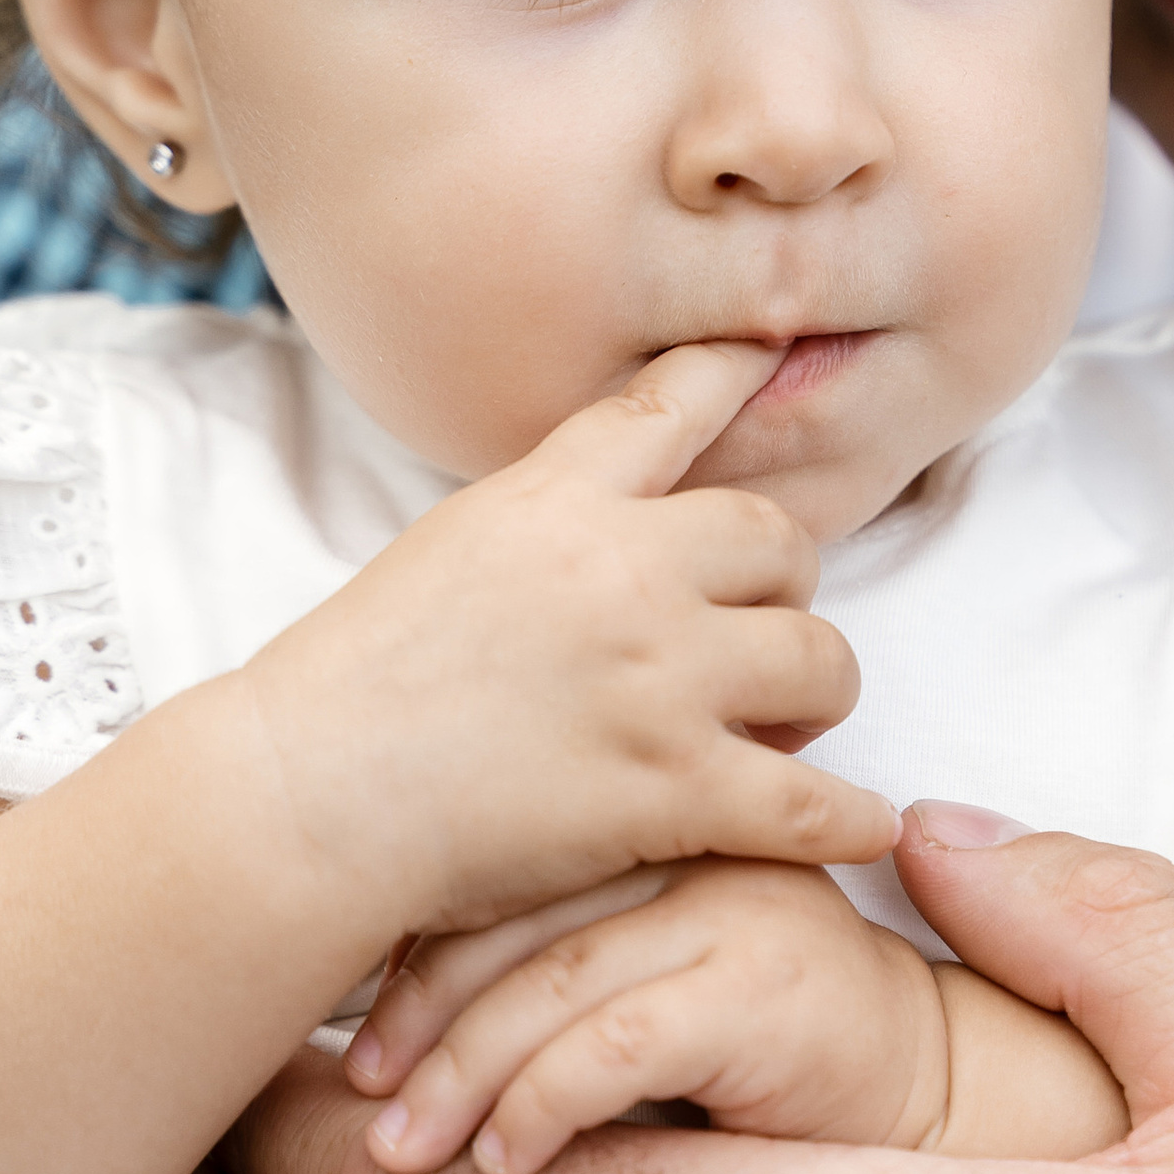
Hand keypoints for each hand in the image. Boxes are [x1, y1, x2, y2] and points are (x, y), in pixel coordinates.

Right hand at [223, 339, 899, 945]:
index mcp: (560, 499)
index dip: (742, 371)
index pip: (677, 402)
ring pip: (823, 658)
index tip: (781, 349)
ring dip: (814, 697)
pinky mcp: (673, 789)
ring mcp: (658, 679)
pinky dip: (850, 818)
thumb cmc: (357, 686)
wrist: (308, 795)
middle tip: (752, 647)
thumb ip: (555, 518)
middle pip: (783, 540)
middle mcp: (627, 570)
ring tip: (780, 733)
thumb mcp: (455, 546)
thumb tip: (631, 510)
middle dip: (783, 593)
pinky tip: (865, 823)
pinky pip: (813, 802)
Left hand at [343, 856, 954, 1173]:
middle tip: (355, 1100)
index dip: (408, 951)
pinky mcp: (770, 988)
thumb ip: (554, 966)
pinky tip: (503, 1162)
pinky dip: (540, 1105)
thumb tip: (370, 1026)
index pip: (498, 864)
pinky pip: (616, 1042)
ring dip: (459, 1076)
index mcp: (655, 821)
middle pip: (507, 915)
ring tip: (402, 1154)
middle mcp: (694, 844)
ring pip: (548, 981)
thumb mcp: (645, 982)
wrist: (936, 1089)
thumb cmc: (767, 1051)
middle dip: (413, 1018)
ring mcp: (736, 908)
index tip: (343, 1040)